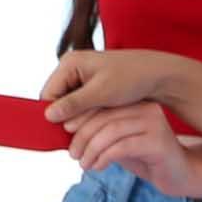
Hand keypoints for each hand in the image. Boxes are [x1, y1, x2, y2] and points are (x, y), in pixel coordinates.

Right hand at [41, 48, 164, 124]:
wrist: (154, 75)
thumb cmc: (129, 79)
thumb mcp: (101, 93)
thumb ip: (74, 104)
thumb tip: (48, 115)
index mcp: (69, 63)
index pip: (48, 94)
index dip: (52, 115)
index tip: (63, 134)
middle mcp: (71, 68)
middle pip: (56, 99)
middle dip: (65, 118)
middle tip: (76, 137)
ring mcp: (79, 77)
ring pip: (67, 104)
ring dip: (75, 118)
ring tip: (87, 132)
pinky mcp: (88, 86)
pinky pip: (78, 103)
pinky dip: (84, 115)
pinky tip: (94, 124)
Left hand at [65, 102, 193, 193]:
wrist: (178, 175)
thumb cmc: (144, 158)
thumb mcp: (118, 143)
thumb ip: (99, 134)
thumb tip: (67, 128)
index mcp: (136, 103)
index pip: (102, 103)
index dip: (80, 116)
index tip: (65, 131)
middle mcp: (146, 108)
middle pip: (104, 116)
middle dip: (83, 135)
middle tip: (72, 153)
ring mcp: (154, 123)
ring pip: (111, 131)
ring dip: (91, 149)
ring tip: (83, 164)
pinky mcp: (158, 142)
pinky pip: (122, 146)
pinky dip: (104, 157)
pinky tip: (97, 166)